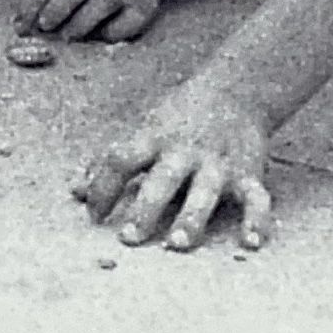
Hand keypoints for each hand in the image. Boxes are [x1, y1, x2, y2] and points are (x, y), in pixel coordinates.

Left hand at [16, 0, 179, 41]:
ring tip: (70, 36)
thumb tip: (18, 28)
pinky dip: (115, 30)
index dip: (32, 3)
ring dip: (84, 20)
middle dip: (59, 6)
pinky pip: (129, 21)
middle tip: (46, 26)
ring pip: (104, 1)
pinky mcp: (143, 7)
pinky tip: (103, 35)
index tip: (20, 26)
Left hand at [72, 81, 275, 251]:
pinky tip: (251, 243)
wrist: (237, 89)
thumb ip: (109, 162)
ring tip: (177, 243)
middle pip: (161, 179)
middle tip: (129, 238)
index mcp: (153, 139)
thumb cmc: (180, 117)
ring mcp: (217, 164)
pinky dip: (257, 220)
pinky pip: (256, 199)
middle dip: (145, 208)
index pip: (120, 159)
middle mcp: (184, 152)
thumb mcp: (144, 129)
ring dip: (190, 218)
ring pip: (204, 192)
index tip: (93, 215)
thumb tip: (75, 192)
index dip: (102, 186)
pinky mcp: (248, 174)